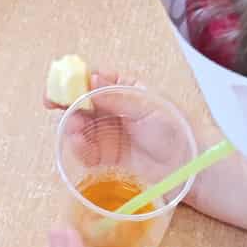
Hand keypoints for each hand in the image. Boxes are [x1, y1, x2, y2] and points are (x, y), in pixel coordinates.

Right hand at [45, 68, 198, 201]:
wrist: (189, 167)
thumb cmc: (176, 129)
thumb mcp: (147, 107)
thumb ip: (116, 96)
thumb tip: (89, 80)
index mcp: (125, 88)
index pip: (94, 79)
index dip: (73, 81)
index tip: (58, 88)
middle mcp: (114, 108)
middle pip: (82, 103)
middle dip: (67, 106)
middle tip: (57, 110)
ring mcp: (110, 132)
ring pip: (81, 126)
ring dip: (72, 129)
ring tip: (76, 135)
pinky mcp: (109, 156)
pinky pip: (87, 150)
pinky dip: (80, 149)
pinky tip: (82, 149)